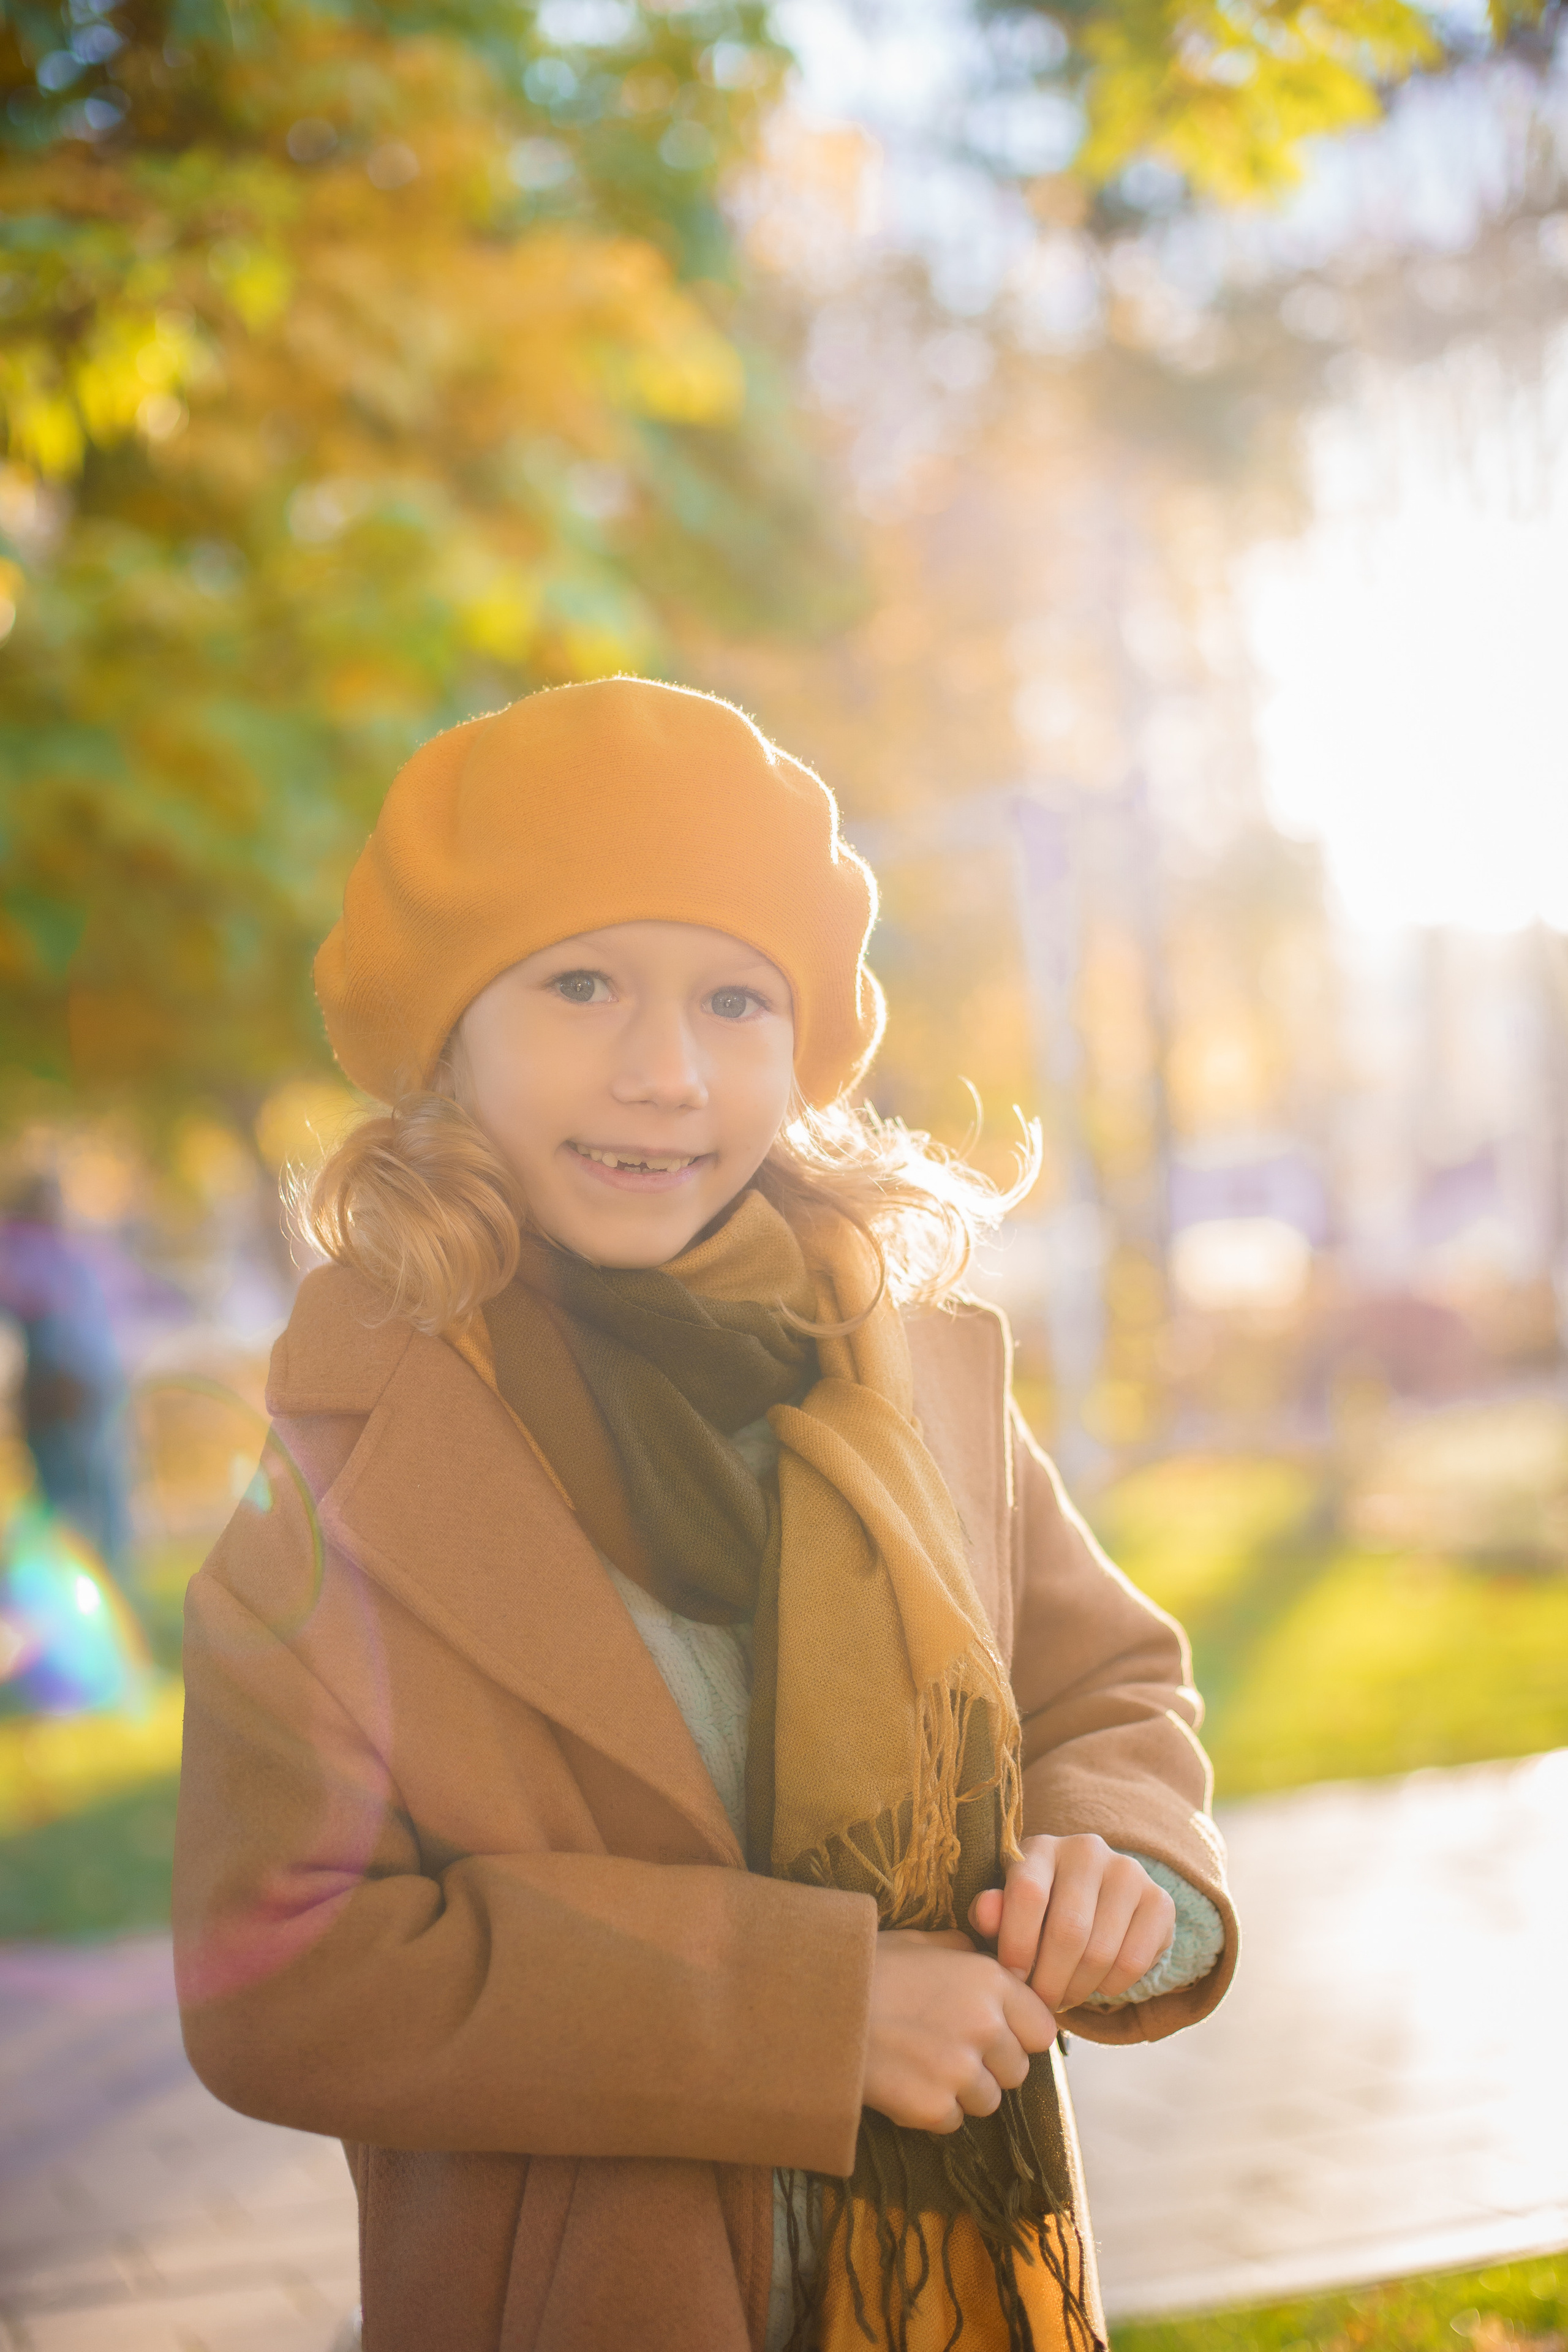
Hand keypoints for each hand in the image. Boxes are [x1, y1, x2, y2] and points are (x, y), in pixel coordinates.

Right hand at [860, 1928, 1056, 2134]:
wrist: (815, 2005)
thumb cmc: (867, 1967)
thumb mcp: (920, 1942)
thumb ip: (962, 1951)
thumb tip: (981, 1955)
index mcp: (990, 1981)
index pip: (1041, 2029)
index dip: (1020, 2034)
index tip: (997, 2034)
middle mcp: (985, 2026)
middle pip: (1018, 2070)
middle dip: (991, 2066)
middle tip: (951, 2051)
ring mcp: (961, 2070)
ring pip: (989, 2100)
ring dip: (964, 2091)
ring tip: (923, 2065)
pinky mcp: (934, 2108)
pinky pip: (954, 2121)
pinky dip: (933, 2110)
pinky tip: (905, 2082)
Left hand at [968, 1835, 1174, 2013]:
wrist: (1093, 1905)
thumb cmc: (1037, 1913)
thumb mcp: (1008, 1911)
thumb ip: (992, 1914)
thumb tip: (984, 1913)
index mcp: (1042, 1847)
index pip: (1028, 1894)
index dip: (1017, 1945)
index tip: (1011, 1979)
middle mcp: (1087, 1850)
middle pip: (1068, 1930)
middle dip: (1049, 1980)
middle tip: (1041, 2002)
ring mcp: (1128, 1872)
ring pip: (1101, 1951)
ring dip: (1078, 1989)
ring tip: (1063, 1996)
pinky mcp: (1160, 1900)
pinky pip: (1134, 1961)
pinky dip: (1111, 1986)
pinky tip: (1096, 1984)